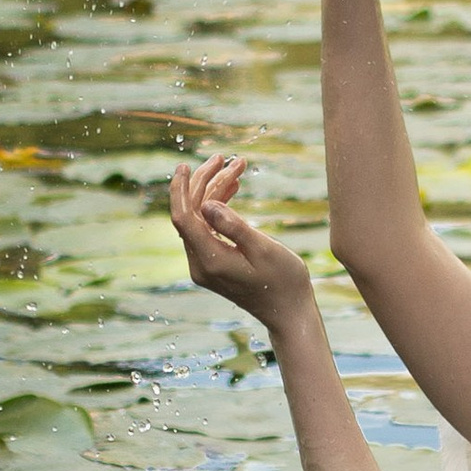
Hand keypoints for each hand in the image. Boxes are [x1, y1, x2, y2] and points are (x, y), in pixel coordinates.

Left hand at [168, 152, 316, 330]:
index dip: (180, 189)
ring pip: (200, 219)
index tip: (185, 165)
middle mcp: (200, 264)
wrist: (289, 312)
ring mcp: (205, 265)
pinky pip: (208, 229)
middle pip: (191, 214)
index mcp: (210, 261)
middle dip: (206, 183)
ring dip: (215, 192)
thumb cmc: (283, 281)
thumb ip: (233, 226)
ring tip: (236, 168)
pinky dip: (219, 207)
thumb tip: (206, 204)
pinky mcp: (213, 264)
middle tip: (225, 159)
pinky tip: (233, 188)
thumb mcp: (263, 249)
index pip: (183, 218)